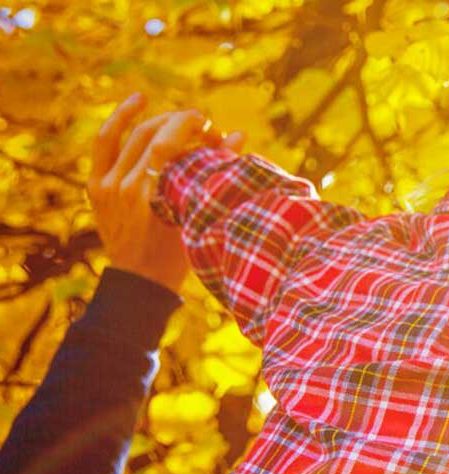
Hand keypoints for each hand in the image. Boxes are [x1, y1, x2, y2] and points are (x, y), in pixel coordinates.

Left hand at [88, 94, 243, 292]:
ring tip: (178, 114)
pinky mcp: (96, 185)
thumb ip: (216, 174)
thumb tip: (238, 136)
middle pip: (151, 136)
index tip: (209, 123)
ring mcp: (105, 185)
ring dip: (156, 118)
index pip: (167, 144)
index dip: (189, 126)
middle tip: (203, 126)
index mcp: (148, 197)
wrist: (140, 281)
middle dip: (179, 124)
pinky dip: (119, 120)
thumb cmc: (179, 256)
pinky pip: (105, 143)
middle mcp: (122, 186)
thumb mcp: (200, 216)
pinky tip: (138, 102)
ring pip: (128, 134)